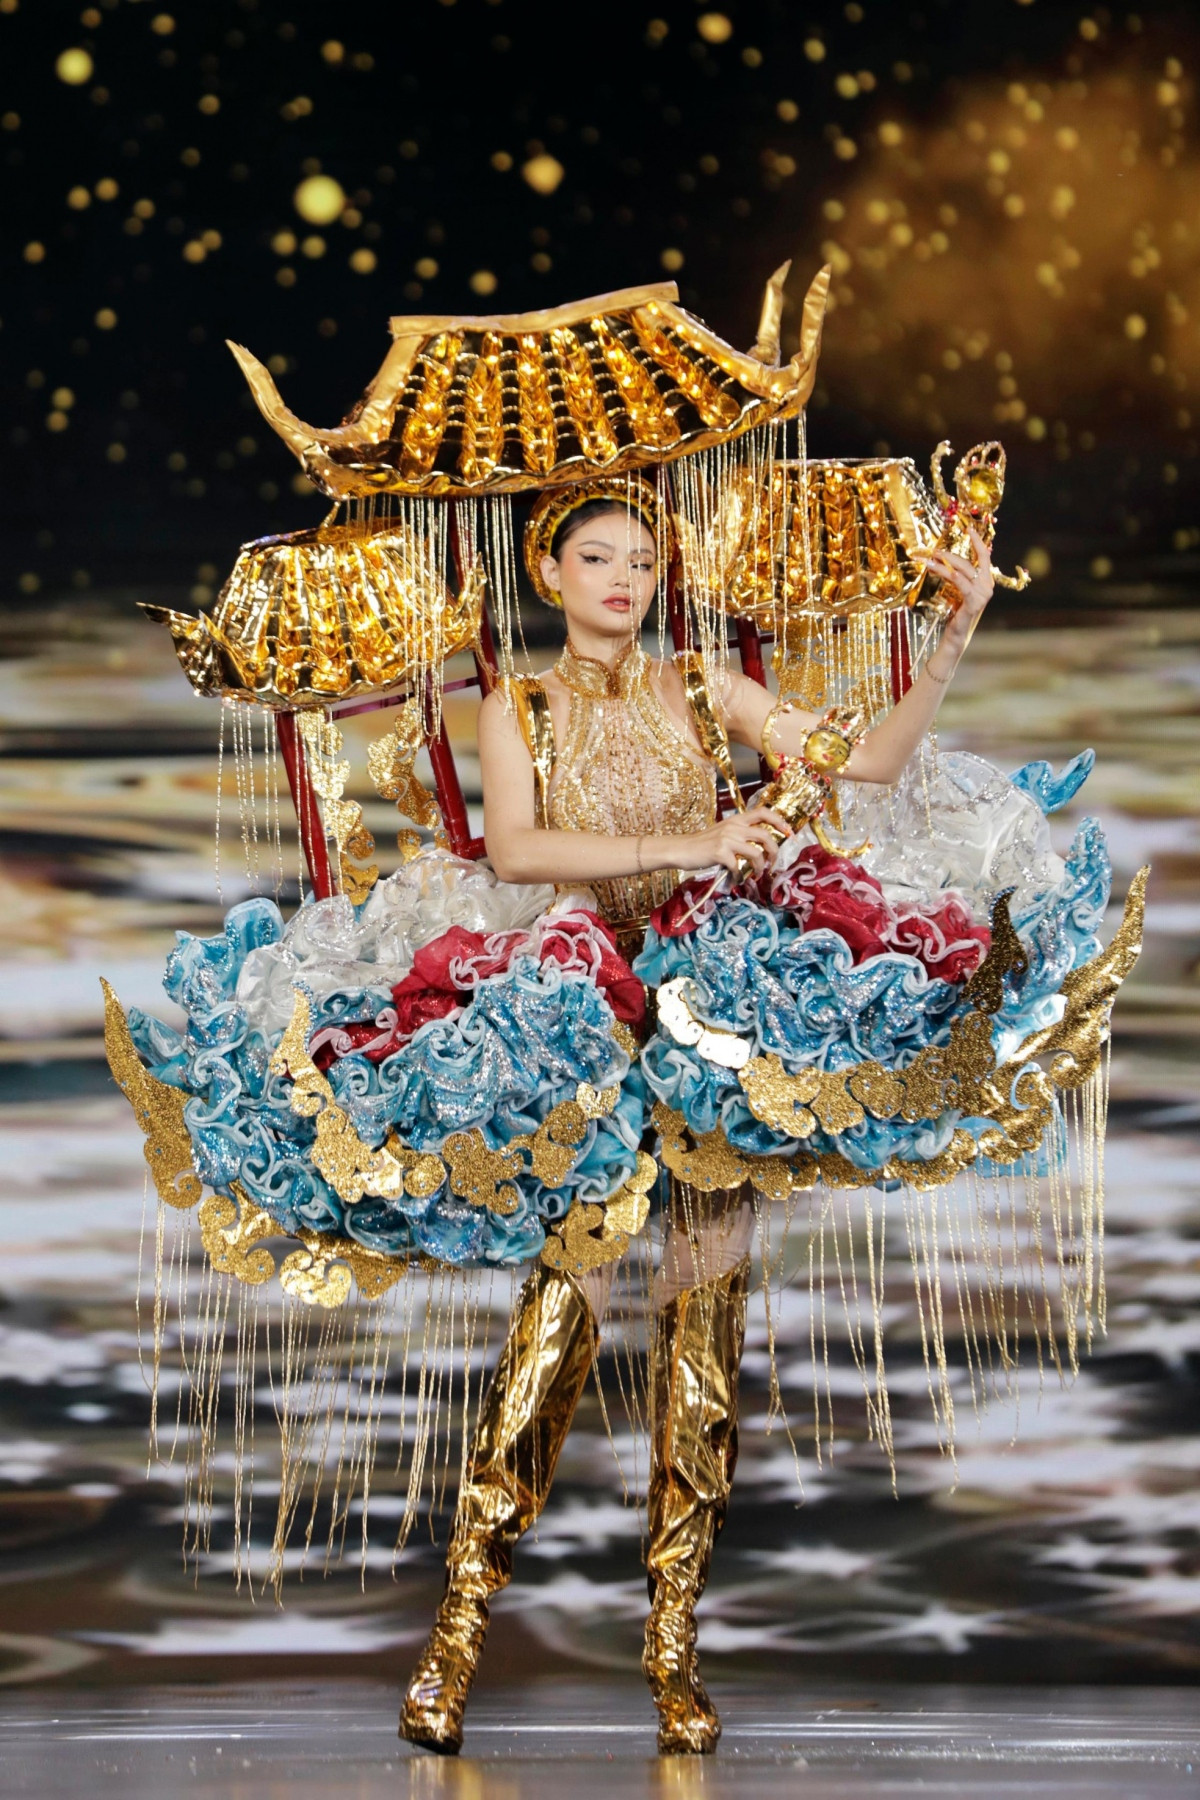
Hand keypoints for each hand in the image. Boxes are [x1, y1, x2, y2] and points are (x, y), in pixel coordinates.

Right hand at [674, 805, 791, 875]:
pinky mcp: (721, 853)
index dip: (779, 821)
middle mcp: (734, 827)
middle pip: (766, 835)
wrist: (681, 849)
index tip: (788, 832)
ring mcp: (727, 839)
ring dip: (760, 867)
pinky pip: (738, 867)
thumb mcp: (723, 832)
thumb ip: (740, 835)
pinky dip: (740, 877)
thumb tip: (760, 847)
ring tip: (756, 874)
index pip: (763, 812)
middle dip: (774, 851)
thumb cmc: (703, 844)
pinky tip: (735, 880)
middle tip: (773, 862)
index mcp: (736, 820)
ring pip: (756, 853)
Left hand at [914, 522, 994, 650]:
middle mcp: (987, 586)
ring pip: (962, 571)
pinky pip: (960, 582)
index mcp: (986, 582)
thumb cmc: (956, 613)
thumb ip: (959, 577)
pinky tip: (937, 568)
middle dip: (951, 554)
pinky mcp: (974, 602)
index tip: (970, 529)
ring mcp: (982, 594)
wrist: (956, 635)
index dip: (978, 542)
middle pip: (970, 562)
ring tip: (929, 558)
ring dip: (944, 562)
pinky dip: (948, 574)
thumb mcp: (959, 591)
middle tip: (934, 550)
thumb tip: (945, 560)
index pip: (984, 557)